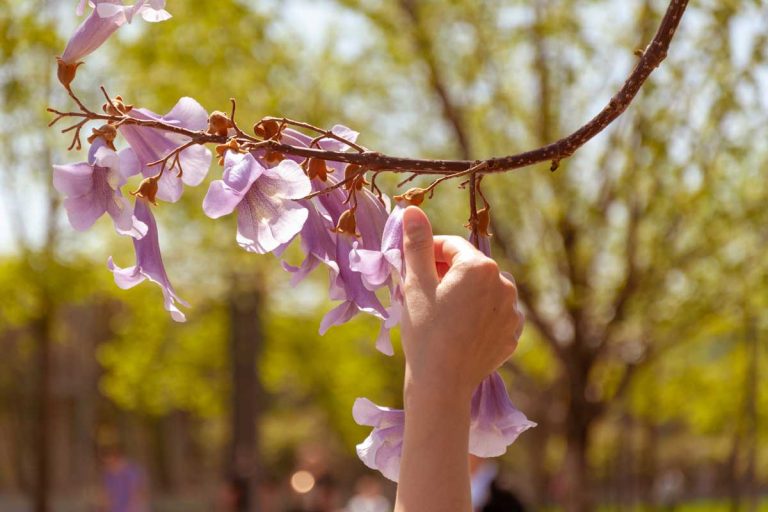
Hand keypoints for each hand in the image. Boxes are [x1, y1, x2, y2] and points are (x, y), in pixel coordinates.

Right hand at [400, 206, 523, 403]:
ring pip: (482, 290)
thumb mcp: (416, 284)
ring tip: (440, 313)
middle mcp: (504, 284)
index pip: (450, 246)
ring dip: (463, 293)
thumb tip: (412, 209)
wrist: (443, 384)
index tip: (410, 268)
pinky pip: (493, 314)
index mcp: (480, 267)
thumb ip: (416, 244)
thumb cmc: (425, 331)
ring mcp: (512, 311)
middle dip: (445, 273)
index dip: (426, 253)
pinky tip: (458, 330)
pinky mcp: (512, 334)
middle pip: (468, 267)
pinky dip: (477, 315)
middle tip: (421, 292)